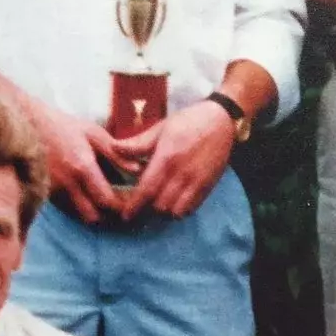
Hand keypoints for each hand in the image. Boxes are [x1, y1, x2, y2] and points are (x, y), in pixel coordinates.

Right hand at [36, 104, 128, 224]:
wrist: (26, 125)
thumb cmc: (63, 126)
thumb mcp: (93, 133)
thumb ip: (116, 153)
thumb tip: (137, 169)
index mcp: (82, 168)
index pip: (106, 201)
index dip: (119, 206)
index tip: (128, 202)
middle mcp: (67, 184)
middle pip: (92, 217)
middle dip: (106, 216)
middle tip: (116, 207)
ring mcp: (53, 191)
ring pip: (78, 216)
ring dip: (92, 213)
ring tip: (102, 202)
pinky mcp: (44, 193)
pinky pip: (66, 210)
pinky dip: (77, 209)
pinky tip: (84, 197)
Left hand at [114, 101, 232, 219]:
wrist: (221, 120)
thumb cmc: (188, 121)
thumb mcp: (161, 128)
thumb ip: (138, 143)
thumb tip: (114, 148)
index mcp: (167, 158)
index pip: (147, 189)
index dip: (134, 206)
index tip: (126, 215)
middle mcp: (182, 173)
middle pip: (160, 205)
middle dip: (148, 208)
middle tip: (142, 204)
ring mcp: (197, 181)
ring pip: (176, 211)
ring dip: (164, 210)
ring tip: (159, 202)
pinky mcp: (208, 186)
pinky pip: (191, 208)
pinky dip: (180, 210)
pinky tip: (175, 200)